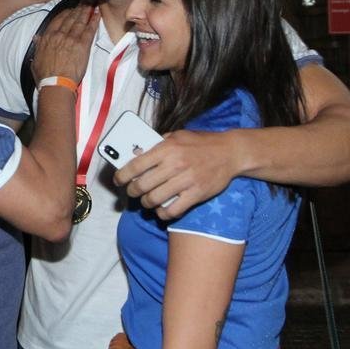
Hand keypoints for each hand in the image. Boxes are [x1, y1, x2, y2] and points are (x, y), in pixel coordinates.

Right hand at [31, 4, 98, 83]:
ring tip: (91, 3)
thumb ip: (38, 46)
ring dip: (86, 11)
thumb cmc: (45, 75)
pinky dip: (94, 21)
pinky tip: (97, 14)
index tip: (71, 9)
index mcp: (48, 37)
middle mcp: (59, 35)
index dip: (66, 13)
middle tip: (84, 0)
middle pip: (70, 18)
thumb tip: (37, 37)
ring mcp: (71, 39)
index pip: (58, 20)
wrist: (55, 83)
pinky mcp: (82, 45)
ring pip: (80, 21)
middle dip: (78, 8)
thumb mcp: (36, 59)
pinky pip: (89, 30)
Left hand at [112, 128, 241, 219]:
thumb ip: (157, 144)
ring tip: (147, 200)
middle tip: (133, 192)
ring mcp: (186, 180)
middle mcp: (174, 164)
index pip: (135, 165)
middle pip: (142, 185)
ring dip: (147, 203)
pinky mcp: (196, 194)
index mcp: (166, 148)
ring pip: (154, 199)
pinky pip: (172, 210)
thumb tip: (136, 153)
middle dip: (133, 192)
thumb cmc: (201, 143)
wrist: (231, 152)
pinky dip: (163, 213)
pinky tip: (162, 209)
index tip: (118, 180)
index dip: (122, 176)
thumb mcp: (177, 136)